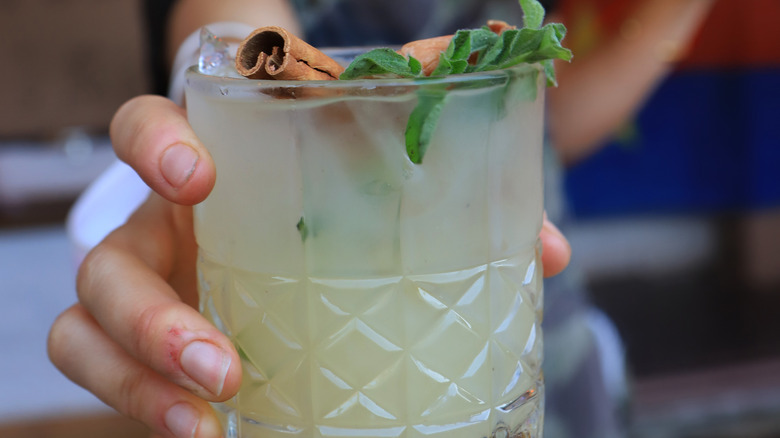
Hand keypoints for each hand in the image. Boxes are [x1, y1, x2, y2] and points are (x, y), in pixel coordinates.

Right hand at [48, 95, 570, 437]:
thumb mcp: (363, 161)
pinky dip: (143, 407)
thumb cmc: (316, 170)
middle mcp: (160, 227)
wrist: (261, 182)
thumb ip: (444, 191)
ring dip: (135, 383)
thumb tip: (545, 249)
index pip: (143, 126)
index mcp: (207, 165)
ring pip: (84, 330)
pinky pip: (112, 377)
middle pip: (104, 263)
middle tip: (223, 364)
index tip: (200, 178)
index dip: (155, 146)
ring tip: (205, 422)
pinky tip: (207, 434)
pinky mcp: (151, 341)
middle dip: (150, 317)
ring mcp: (149, 286)